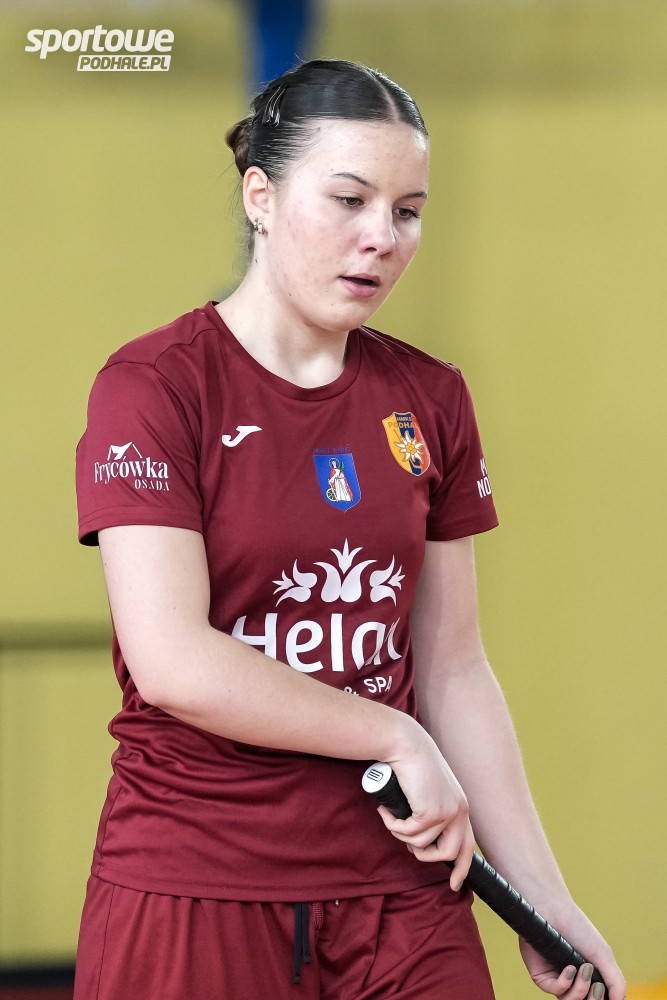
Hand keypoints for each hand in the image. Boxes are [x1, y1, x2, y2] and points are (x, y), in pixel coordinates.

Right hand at [377, 741, 475, 890]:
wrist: (406, 744)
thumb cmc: (410, 763)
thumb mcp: (427, 790)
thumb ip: (429, 811)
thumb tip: (419, 840)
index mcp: (460, 806)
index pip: (468, 845)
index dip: (462, 868)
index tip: (455, 885)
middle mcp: (459, 810)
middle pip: (449, 854)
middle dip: (426, 857)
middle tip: (409, 847)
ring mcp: (447, 812)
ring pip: (422, 846)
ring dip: (402, 835)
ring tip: (392, 817)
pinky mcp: (431, 812)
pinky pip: (408, 833)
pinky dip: (393, 825)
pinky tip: (386, 811)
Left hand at [519, 909, 625, 999]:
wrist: (554, 910)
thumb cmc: (578, 928)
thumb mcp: (603, 955)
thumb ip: (615, 981)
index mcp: (588, 976)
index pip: (596, 999)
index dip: (601, 999)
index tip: (603, 988)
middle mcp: (573, 980)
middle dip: (593, 999)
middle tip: (596, 985)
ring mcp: (557, 978)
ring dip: (580, 989)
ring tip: (584, 968)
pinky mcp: (541, 975)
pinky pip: (554, 991)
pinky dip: (564, 983)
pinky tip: (569, 968)